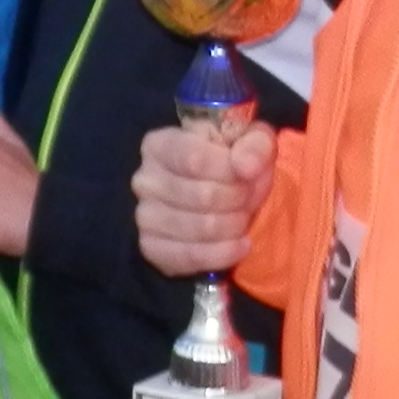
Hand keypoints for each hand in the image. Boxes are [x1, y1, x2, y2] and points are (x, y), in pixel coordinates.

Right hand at [130, 121, 272, 278]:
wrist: (219, 197)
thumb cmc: (231, 162)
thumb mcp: (250, 141)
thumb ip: (254, 145)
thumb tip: (245, 166)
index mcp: (159, 145)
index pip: (195, 159)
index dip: (230, 171)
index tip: (249, 175)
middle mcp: (144, 180)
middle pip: (202, 195)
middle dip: (239, 200)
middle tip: (251, 200)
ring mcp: (144, 216)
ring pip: (201, 228)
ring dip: (234, 226)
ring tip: (244, 219)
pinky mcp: (151, 248)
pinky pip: (191, 256)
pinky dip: (224, 254)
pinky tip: (240, 245)